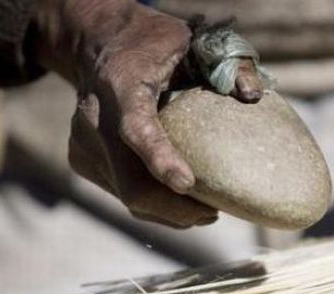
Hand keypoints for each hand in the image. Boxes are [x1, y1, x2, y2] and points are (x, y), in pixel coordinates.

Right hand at [31, 0, 262, 226]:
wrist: (98, 43)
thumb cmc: (154, 44)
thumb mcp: (192, 40)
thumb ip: (226, 63)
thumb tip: (253, 95)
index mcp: (120, 83)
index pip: (136, 128)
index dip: (160, 160)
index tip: (188, 183)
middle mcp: (94, 116)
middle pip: (131, 183)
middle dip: (174, 209)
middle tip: (212, 214)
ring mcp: (82, 142)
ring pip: (127, 197)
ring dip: (166, 212)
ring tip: (202, 209)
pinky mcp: (80, 159)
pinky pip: (120, 194)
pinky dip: (150, 203)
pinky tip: (173, 196)